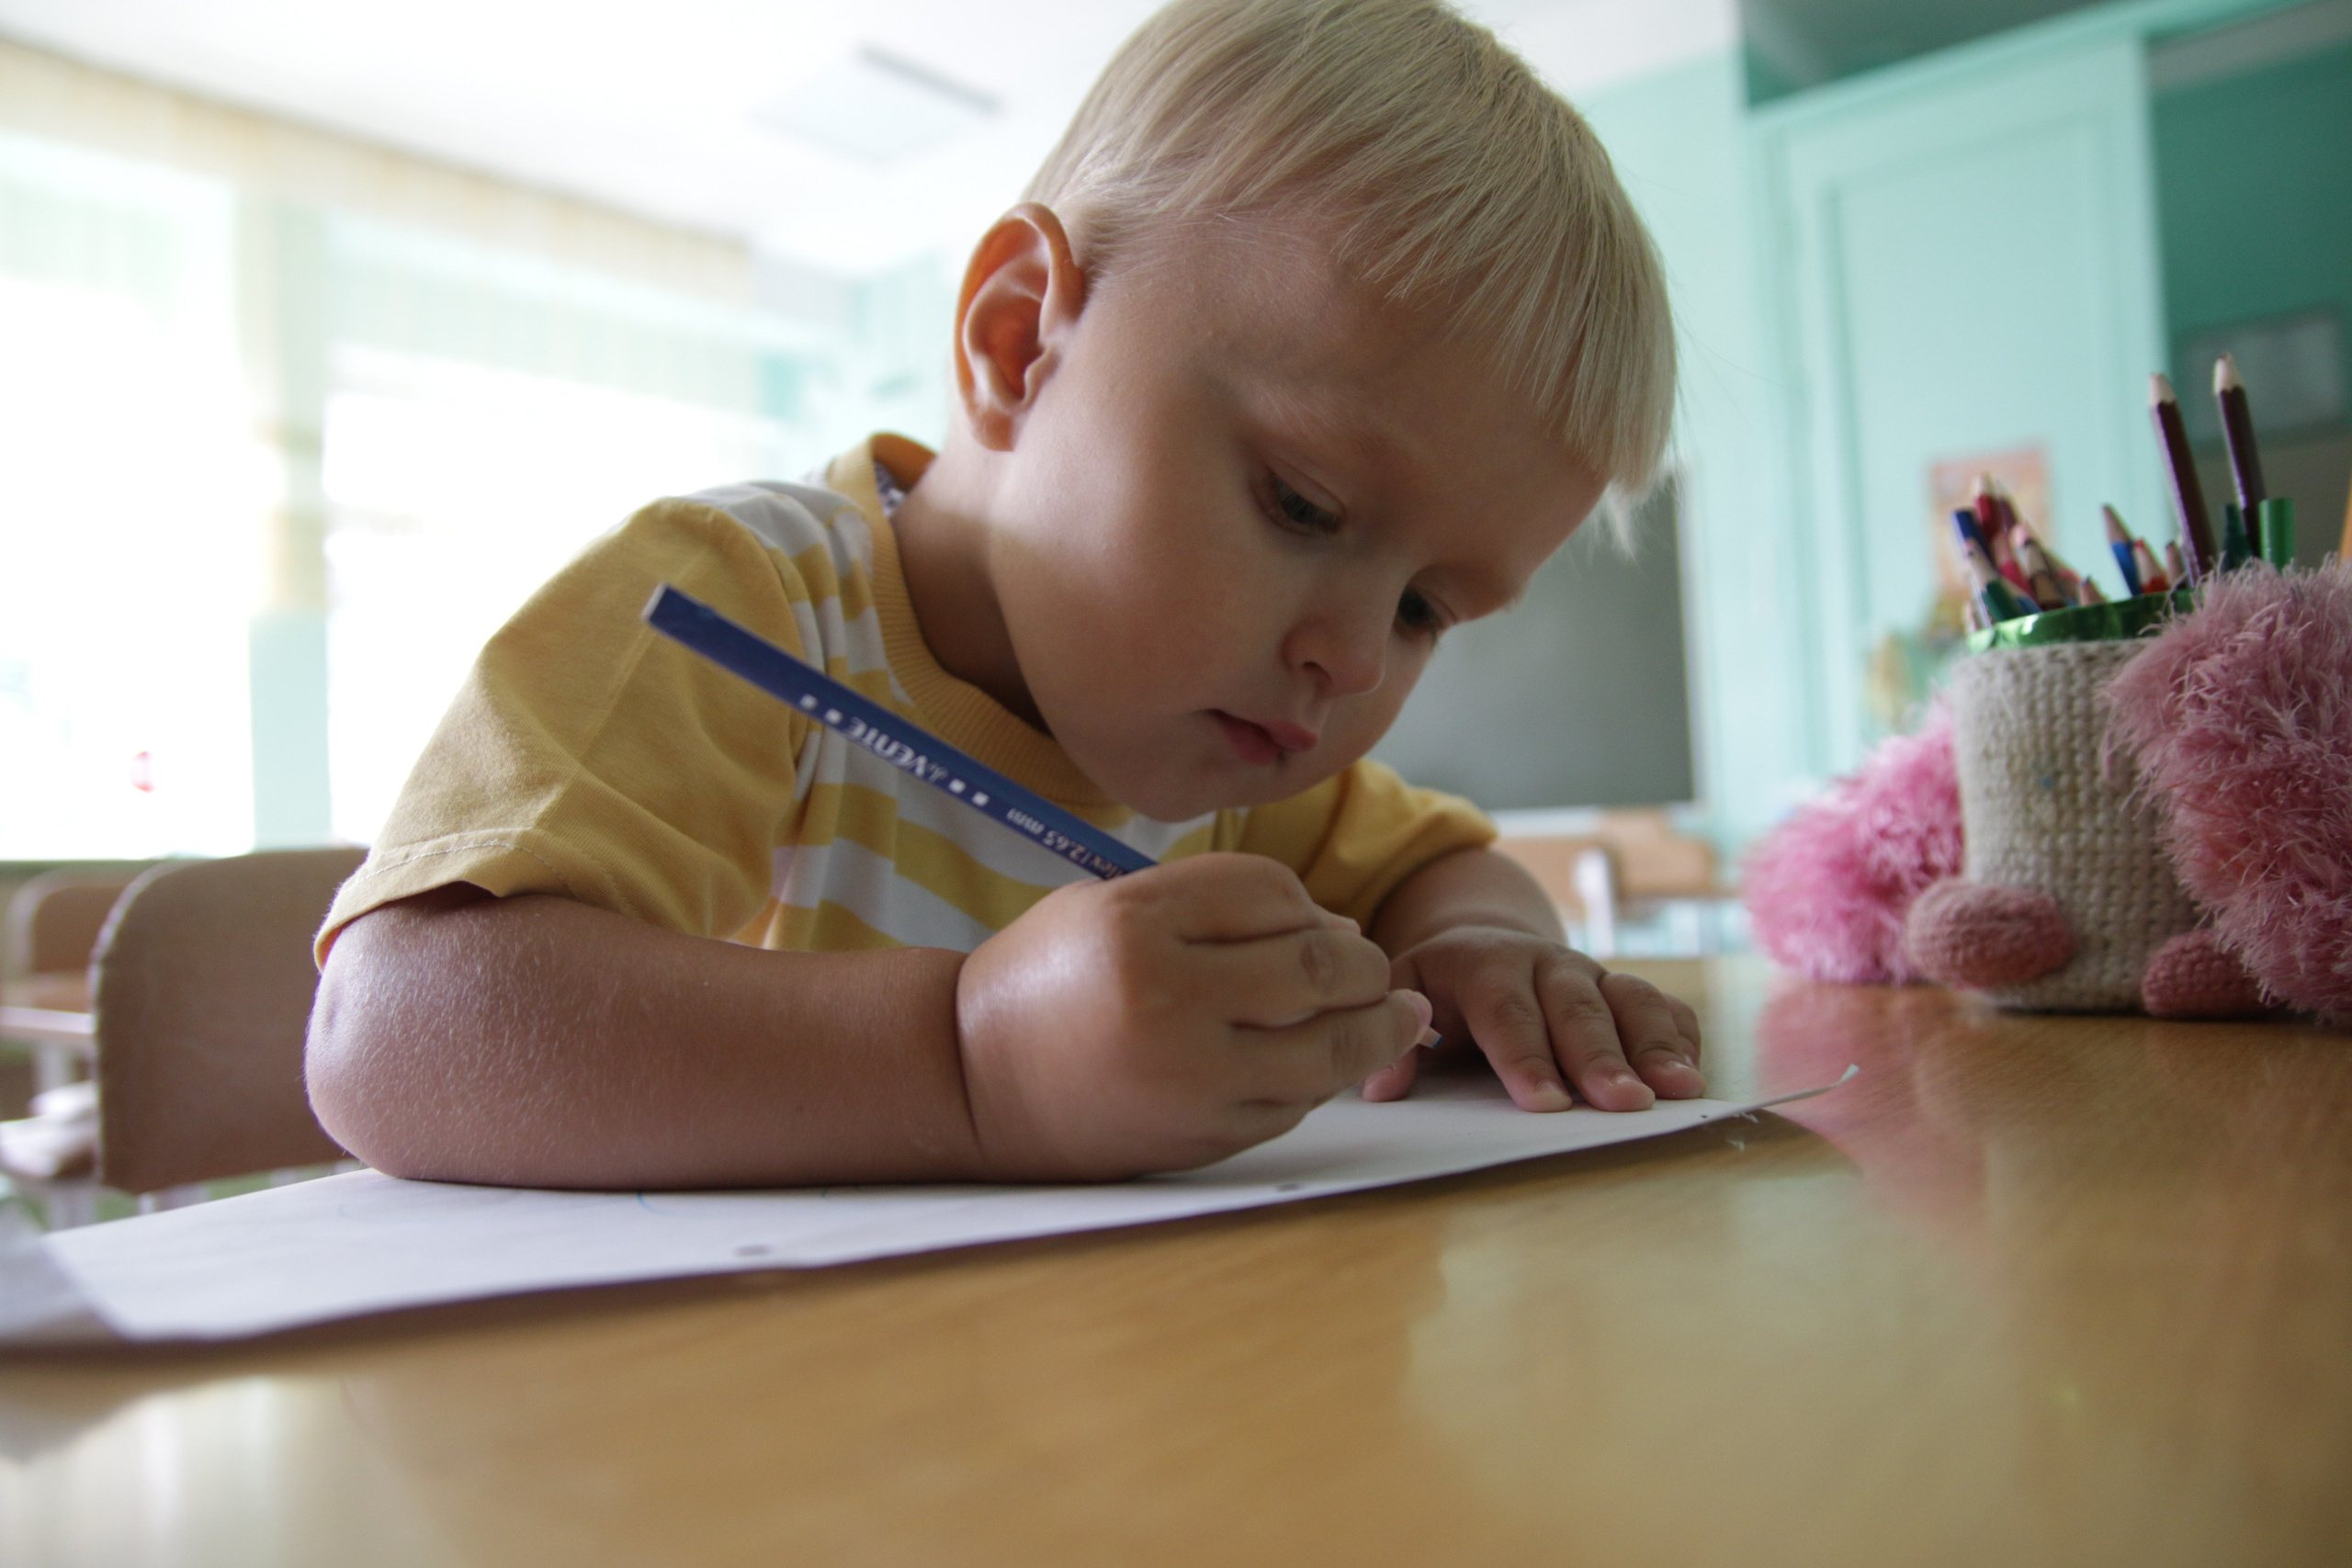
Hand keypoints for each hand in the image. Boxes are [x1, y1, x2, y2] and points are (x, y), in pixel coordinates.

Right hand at [955, 854, 1430, 1178]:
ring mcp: (1190, 1075)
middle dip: (1364, 964)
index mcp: (1139, 925)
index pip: (1272, 892)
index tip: (1323, 917)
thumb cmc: (1047, 982)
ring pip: (1328, 1045)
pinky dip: (1325, 1078)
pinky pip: (1295, 1101)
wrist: (972, 1082)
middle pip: (1317, 964)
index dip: (1312, 903)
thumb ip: (1213, 905)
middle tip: (1377, 968)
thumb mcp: (1109, 907)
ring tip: (1402, 1014)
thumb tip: (1339, 929)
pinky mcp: (1201, 1135)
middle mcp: (1168, 998)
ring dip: (1379, 1027)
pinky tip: (1332, 1062)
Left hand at [1362, 927, 1704, 1111]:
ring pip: (1630, 1001)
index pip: (1507, 1011)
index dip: (1527, 1057)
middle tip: (1624, 1104)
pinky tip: (1692, 1076)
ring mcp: (1593, 974)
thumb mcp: (1406, 996)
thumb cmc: (1441, 988)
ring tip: (1677, 1091)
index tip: (1546, 1104)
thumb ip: (1396, 1040)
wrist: (1483, 944)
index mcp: (1485, 963)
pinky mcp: (1623, 991)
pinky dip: (1681, 1038)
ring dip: (1655, 1045)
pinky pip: (1663, 1007)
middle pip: (1577, 1009)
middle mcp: (1546, 963)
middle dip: (1601, 1058)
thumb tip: (1382, 1087)